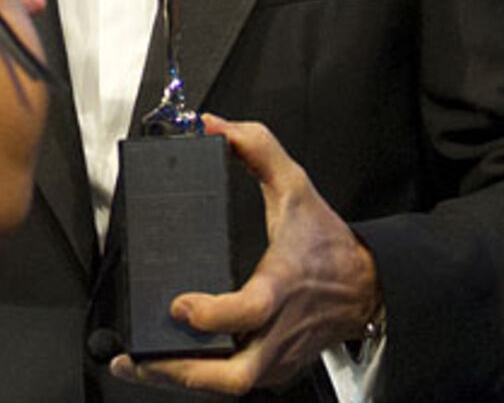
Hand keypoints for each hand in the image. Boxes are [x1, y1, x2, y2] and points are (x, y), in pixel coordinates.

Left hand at [111, 115, 381, 395]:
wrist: (366, 286)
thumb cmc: (327, 242)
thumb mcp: (296, 185)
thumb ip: (257, 148)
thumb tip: (213, 126)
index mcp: (281, 287)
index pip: (248, 312)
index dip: (212, 315)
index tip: (180, 306)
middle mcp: (278, 331)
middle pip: (231, 376)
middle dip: (180, 373)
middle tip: (139, 358)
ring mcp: (277, 357)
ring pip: (227, 387)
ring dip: (180, 380)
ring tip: (137, 366)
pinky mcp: (275, 370)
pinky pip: (233, 382)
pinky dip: (200, 378)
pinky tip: (169, 364)